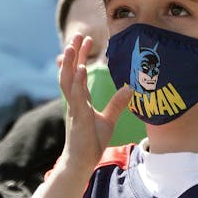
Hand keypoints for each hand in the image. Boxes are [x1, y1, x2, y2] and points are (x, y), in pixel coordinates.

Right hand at [58, 33, 132, 175]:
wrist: (80, 162)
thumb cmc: (91, 142)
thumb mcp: (108, 120)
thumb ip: (117, 104)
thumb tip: (130, 88)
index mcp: (79, 100)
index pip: (77, 73)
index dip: (80, 56)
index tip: (84, 40)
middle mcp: (73, 101)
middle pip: (69, 72)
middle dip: (72, 53)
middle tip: (77, 35)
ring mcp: (73, 108)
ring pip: (67, 81)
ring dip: (69, 63)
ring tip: (71, 46)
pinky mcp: (76, 116)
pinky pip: (75, 96)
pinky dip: (77, 82)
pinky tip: (80, 69)